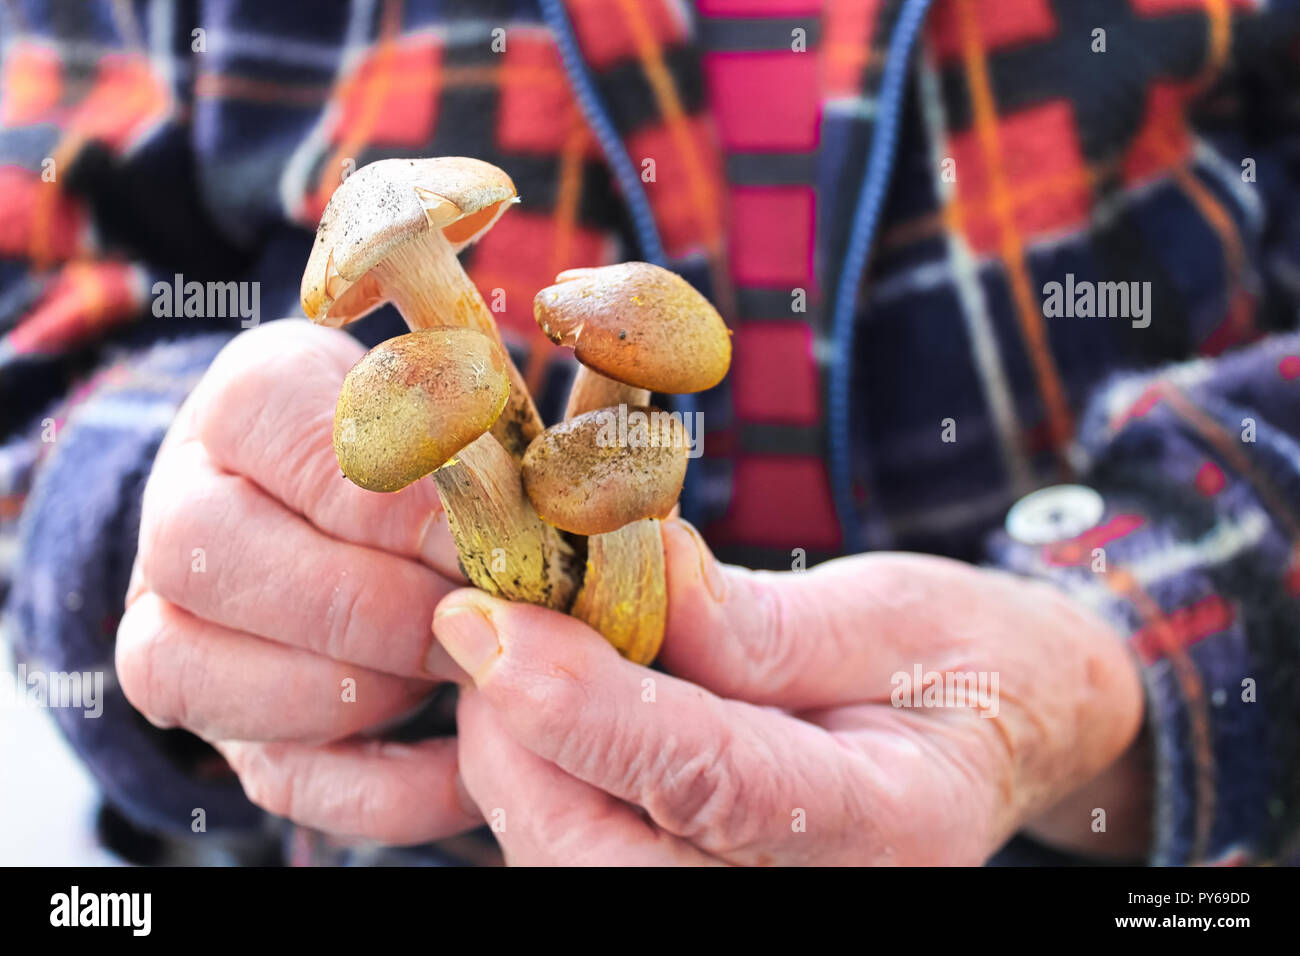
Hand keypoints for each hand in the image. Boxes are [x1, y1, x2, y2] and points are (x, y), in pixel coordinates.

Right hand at [116, 319, 479, 844]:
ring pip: (202, 673)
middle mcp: (180, 506)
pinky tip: (464, 758)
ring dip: (366, 691)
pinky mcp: (215, 722)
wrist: (351, 510)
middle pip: (212, 553)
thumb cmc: (425, 457)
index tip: (486, 541)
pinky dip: (387, 784)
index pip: (283, 434)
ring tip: (465, 673)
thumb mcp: (457, 417)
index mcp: (246, 402)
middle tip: (478, 621)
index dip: (394, 501)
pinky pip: (278, 775)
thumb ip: (478, 450)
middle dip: (374, 605)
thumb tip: (532, 530)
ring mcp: (172, 620)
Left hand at [438, 521, 1146, 864]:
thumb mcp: (896, 612)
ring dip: (515, 758)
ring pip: (574, 865)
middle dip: (514, 745)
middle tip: (488, 627)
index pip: (709, 783)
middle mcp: (813, 893)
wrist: (1006, 734)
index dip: (585, 708)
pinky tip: (554, 701)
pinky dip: (541, 776)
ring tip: (524, 653)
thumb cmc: (969, 662)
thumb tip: (627, 565)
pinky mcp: (698, 887)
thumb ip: (761, 619)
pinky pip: (584, 854)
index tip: (488, 625)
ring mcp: (749, 905)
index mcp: (887, 823)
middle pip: (601, 860)